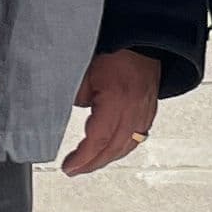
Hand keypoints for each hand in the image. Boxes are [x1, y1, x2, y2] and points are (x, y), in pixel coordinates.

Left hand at [61, 47, 162, 176]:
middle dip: (91, 164)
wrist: (141, 41)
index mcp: (117, 100)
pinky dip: (121, 148)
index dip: (82, 158)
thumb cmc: (115, 51)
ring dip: (106, 158)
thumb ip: (74, 97)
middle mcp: (134, 110)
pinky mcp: (149, 112)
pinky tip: (110, 150)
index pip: (98, 140)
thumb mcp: (84, 72)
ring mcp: (145, 113)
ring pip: (126, 147)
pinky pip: (136, 139)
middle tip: (74, 170)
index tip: (69, 167)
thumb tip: (62, 115)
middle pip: (112, 149)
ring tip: (88, 164)